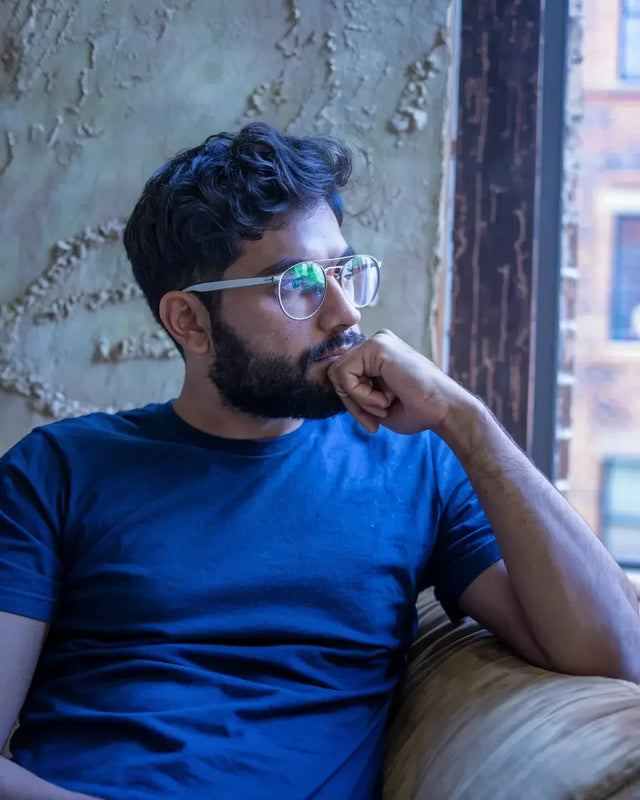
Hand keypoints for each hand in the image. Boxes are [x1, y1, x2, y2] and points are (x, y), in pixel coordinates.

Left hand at [326, 329, 475, 434]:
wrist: (442, 411)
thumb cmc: (417, 410)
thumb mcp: (376, 403)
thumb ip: (355, 393)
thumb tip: (333, 389)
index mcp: (377, 355)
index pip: (343, 376)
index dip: (352, 404)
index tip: (372, 424)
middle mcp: (376, 343)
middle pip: (336, 374)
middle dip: (352, 404)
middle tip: (375, 421)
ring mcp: (376, 341)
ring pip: (337, 374)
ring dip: (358, 400)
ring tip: (384, 406)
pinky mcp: (376, 345)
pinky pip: (345, 374)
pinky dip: (361, 396)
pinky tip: (385, 400)